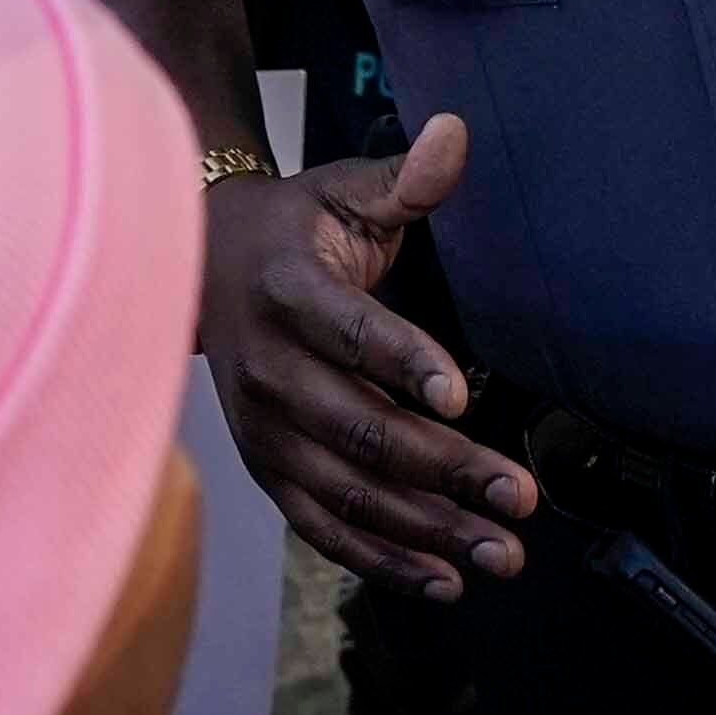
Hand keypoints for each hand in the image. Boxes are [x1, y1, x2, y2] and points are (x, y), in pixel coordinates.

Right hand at [199, 113, 533, 593]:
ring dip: (428, 529)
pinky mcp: (267, 470)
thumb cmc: (291, 230)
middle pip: (361, 430)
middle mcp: (268, 371)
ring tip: (501, 552)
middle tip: (518, 494)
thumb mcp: (342, 192)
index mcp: (288, 293)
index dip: (403, 362)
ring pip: (348, 493)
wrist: (197, 269)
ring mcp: (263, 431)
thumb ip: (405, 178)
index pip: (350, 332)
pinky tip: (443, 580)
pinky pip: (323, 527)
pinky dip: (381, 559)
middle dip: (445, 470)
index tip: (463, 395)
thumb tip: (454, 133)